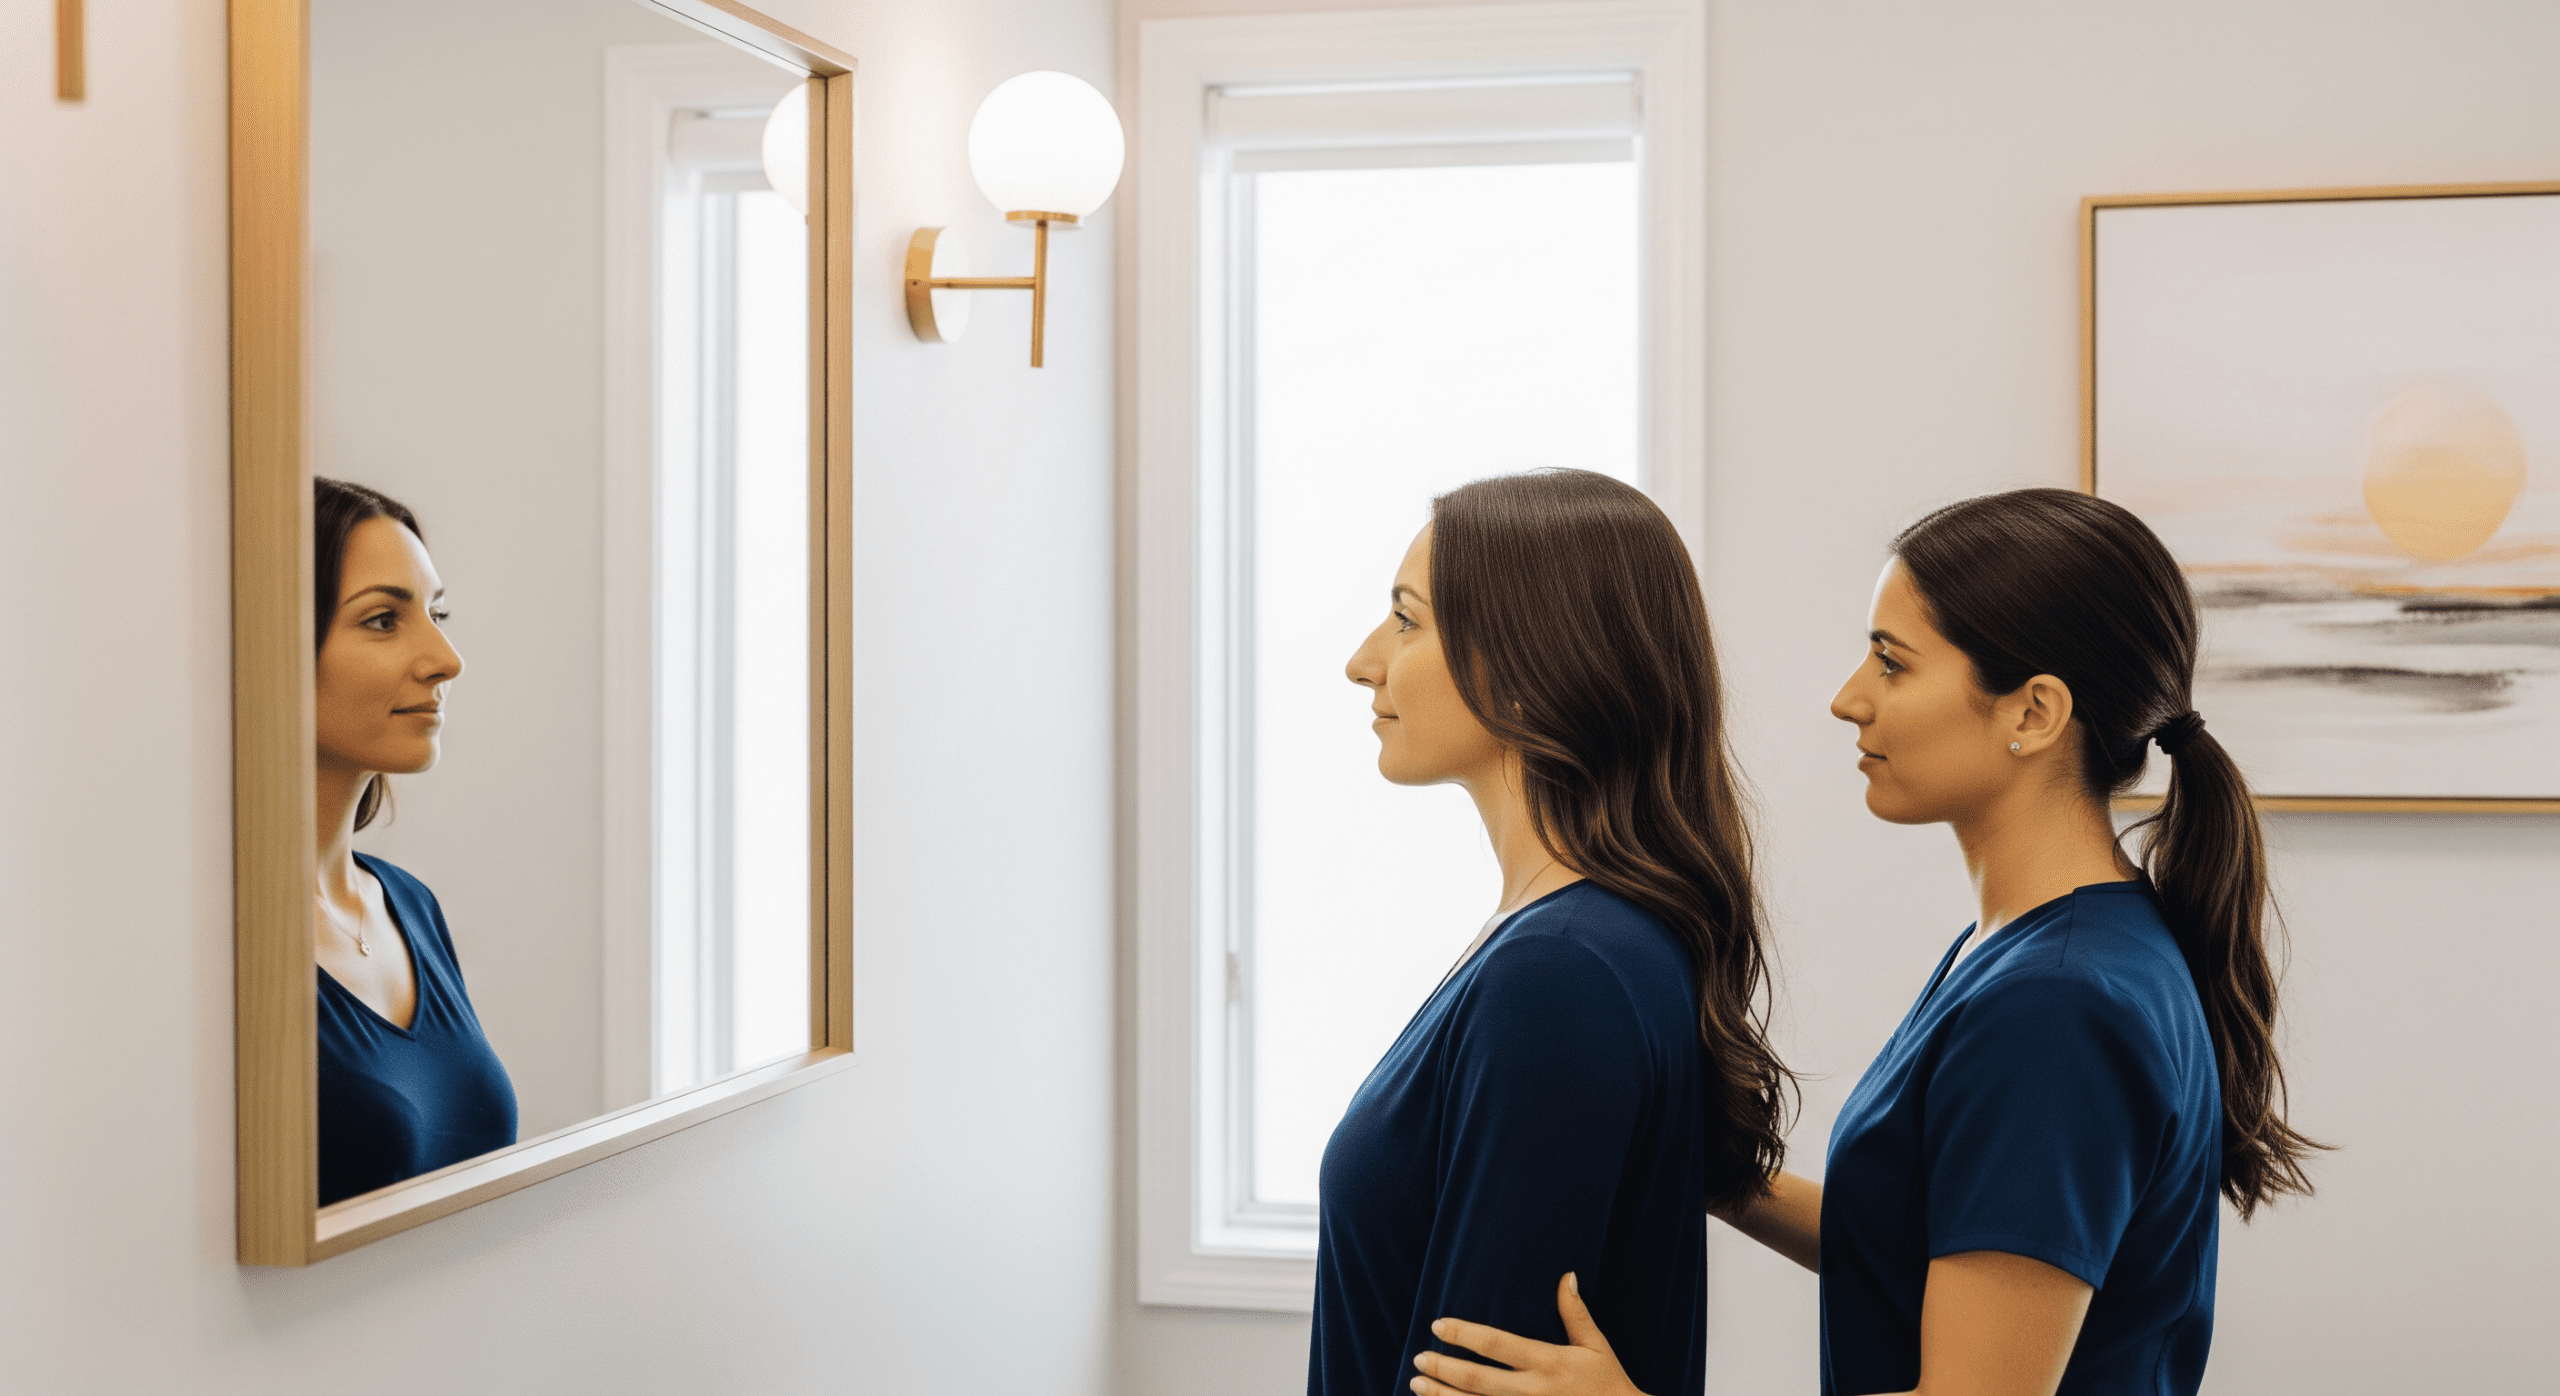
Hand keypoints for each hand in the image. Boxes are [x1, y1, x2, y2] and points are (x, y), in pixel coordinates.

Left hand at [1409, 1273, 1652, 1395]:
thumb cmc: (1608, 1382)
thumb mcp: (1596, 1346)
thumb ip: (1576, 1312)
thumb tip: (1566, 1275)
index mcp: (1548, 1363)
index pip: (1497, 1345)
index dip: (1464, 1335)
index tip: (1438, 1325)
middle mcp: (1533, 1391)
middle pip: (1477, 1380)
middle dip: (1443, 1369)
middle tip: (1417, 1358)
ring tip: (1416, 1385)